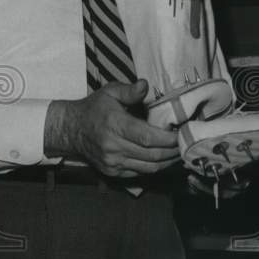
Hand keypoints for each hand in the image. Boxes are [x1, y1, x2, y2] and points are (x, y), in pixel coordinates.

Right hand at [45, 79, 180, 177]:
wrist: (72, 130)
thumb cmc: (94, 108)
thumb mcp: (110, 92)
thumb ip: (129, 90)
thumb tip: (145, 85)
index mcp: (114, 125)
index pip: (147, 137)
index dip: (168, 139)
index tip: (182, 134)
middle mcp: (113, 147)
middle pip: (152, 155)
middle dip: (173, 151)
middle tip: (187, 144)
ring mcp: (112, 162)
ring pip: (149, 168)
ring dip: (168, 162)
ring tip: (180, 153)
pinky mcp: (113, 172)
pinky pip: (140, 173)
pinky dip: (155, 168)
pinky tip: (165, 160)